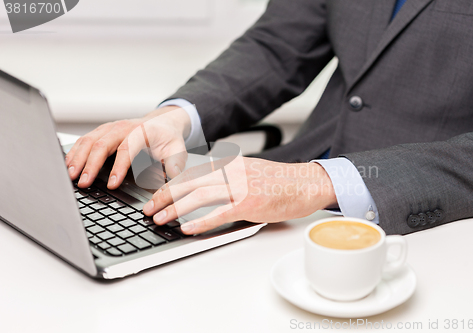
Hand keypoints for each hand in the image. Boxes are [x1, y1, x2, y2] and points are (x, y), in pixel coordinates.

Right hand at [65, 106, 190, 188]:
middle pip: (102, 143)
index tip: (112, 184)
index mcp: (141, 131)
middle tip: (83, 182)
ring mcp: (109, 128)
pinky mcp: (101, 132)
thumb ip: (175, 165)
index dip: (118, 167)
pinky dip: (74, 153)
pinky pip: (84, 141)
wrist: (163, 122)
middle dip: (90, 164)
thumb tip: (173, 182)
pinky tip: (68, 165)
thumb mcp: (177, 150)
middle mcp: (122, 127)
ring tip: (70, 176)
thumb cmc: (168, 137)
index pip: (127, 148)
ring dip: (78, 158)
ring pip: (89, 141)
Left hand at [143, 157, 336, 234]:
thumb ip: (227, 179)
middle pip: (188, 182)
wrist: (305, 184)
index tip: (156, 195)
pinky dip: (200, 221)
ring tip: (159, 219)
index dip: (170, 185)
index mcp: (229, 165)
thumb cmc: (279, 183)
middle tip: (148, 209)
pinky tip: (187, 228)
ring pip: (199, 195)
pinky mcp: (249, 203)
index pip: (192, 173)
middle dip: (164, 196)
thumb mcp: (249, 173)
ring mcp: (240, 187)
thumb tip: (205, 190)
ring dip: (175, 208)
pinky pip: (219, 213)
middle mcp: (231, 172)